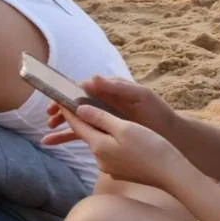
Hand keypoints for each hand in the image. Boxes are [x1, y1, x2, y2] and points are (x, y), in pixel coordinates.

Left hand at [43, 104, 193, 191]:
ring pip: (97, 143)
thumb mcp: (125, 128)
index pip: (77, 124)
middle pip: (85, 134)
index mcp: (98, 145)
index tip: (59, 98)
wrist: (172, 175)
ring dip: (92, 131)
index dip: (68, 110)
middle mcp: (100, 158)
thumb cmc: (151, 148)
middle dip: (77, 120)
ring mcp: (109, 167)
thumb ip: (100, 118)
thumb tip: (79, 109)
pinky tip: (112, 138)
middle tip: (66, 108)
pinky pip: (109, 152)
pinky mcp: (120, 171)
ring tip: (86, 121)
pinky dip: (106, 142)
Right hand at [44, 76, 176, 138]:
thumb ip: (117, 87)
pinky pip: (82, 134)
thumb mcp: (141, 96)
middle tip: (49, 117)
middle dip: (60, 110)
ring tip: (48, 133)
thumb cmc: (157, 112)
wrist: (171, 135)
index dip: (69, 93)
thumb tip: (92, 78)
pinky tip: (52, 142)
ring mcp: (103, 119)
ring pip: (76, 120)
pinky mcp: (104, 133)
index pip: (83, 89)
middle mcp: (103, 103)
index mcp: (110, 91)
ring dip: (61, 125)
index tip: (58, 100)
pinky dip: (66, 137)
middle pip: (75, 104)